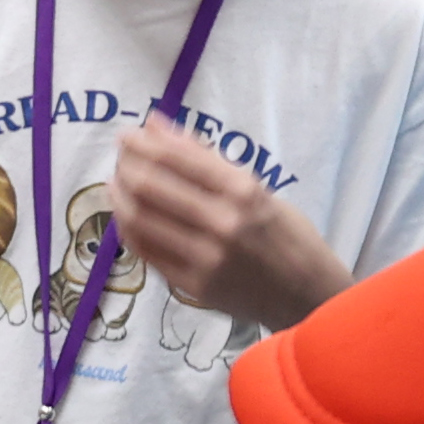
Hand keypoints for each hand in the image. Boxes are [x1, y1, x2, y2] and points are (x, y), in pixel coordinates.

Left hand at [104, 121, 353, 338]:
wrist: (308, 297)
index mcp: (244, 192)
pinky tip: (125, 215)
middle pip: (152, 186)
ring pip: (141, 219)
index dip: (145, 142)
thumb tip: (157, 127)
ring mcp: (205, 258)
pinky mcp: (193, 286)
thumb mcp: (259, 189)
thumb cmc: (289, 237)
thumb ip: (207, 161)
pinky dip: (129, 229)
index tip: (129, 132)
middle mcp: (222, 223)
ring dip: (120, 195)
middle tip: (119, 155)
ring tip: (115, 182)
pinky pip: (147, 252)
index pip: (178, 159)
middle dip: (127, 164)